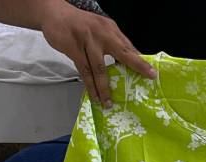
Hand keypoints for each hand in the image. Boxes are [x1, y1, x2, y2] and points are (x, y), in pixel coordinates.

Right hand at [39, 0, 156, 107]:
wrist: (54, 13)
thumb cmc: (79, 25)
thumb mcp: (99, 29)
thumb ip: (111, 43)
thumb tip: (126, 61)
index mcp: (110, 29)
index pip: (128, 46)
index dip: (140, 60)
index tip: (151, 73)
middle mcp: (102, 33)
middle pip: (122, 52)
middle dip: (137, 65)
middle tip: (148, 78)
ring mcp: (88, 40)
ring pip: (100, 69)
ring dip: (105, 88)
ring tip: (108, 103)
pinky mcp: (74, 48)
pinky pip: (84, 72)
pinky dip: (90, 86)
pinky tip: (94, 96)